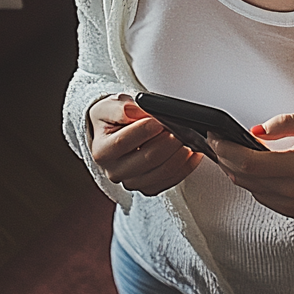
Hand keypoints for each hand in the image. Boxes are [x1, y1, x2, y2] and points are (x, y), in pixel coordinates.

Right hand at [87, 93, 202, 195]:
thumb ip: (120, 107)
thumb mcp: (109, 106)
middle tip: (179, 129)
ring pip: (162, 172)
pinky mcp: (148, 187)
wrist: (114, 132)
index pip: (124, 142)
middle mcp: (114, 171)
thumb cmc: (113, 119)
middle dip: (168, 142)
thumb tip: (133, 110)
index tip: (159, 120)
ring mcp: (131, 181)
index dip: (144, 130)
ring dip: (179, 155)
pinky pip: (169, 181)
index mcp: (102, 150)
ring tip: (188, 139)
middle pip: (148, 159)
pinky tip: (192, 153)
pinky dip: (184, 167)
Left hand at [209, 110, 293, 219]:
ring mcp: (290, 205)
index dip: (227, 149)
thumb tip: (255, 130)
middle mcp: (292, 191)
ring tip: (227, 149)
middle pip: (242, 176)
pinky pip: (259, 195)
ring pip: (247, 188)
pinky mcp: (290, 211)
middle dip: (223, 157)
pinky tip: (246, 165)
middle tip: (215, 139)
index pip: (249, 162)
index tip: (215, 135)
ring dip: (233, 169)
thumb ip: (286, 122)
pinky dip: (248, 180)